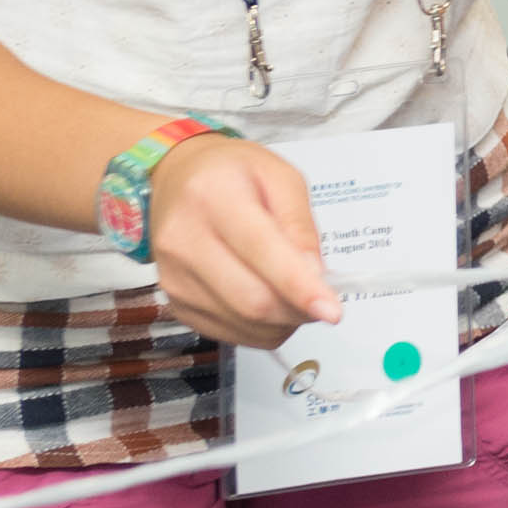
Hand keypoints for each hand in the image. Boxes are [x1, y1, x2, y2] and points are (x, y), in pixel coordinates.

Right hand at [147, 137, 339, 349]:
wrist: (179, 178)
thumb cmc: (232, 172)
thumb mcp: (281, 177)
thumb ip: (301, 225)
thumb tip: (315, 276)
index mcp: (212, 197)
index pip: (262, 251)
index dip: (300, 287)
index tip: (332, 311)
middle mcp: (184, 241)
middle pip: (252, 300)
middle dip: (299, 310)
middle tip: (324, 300)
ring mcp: (174, 277)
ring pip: (244, 323)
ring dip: (283, 321)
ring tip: (296, 295)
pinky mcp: (175, 304)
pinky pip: (230, 334)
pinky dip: (262, 329)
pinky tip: (271, 304)